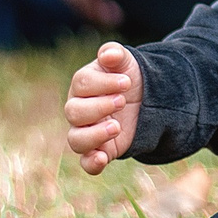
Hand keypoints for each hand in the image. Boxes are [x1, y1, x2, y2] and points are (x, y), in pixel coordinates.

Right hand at [64, 42, 143, 173]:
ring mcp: (86, 131)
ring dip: (95, 135)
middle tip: (122, 101)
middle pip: (74, 112)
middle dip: (100, 107)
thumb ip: (115, 54)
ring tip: (117, 126)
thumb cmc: (127, 77)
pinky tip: (103, 157)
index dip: (103, 84)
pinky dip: (91, 163)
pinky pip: (86, 163)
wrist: (143, 99)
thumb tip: (109, 55)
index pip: (82, 84)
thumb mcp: (125, 61)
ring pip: (76, 139)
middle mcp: (78, 110)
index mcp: (82, 85)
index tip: (126, 82)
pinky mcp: (99, 150)